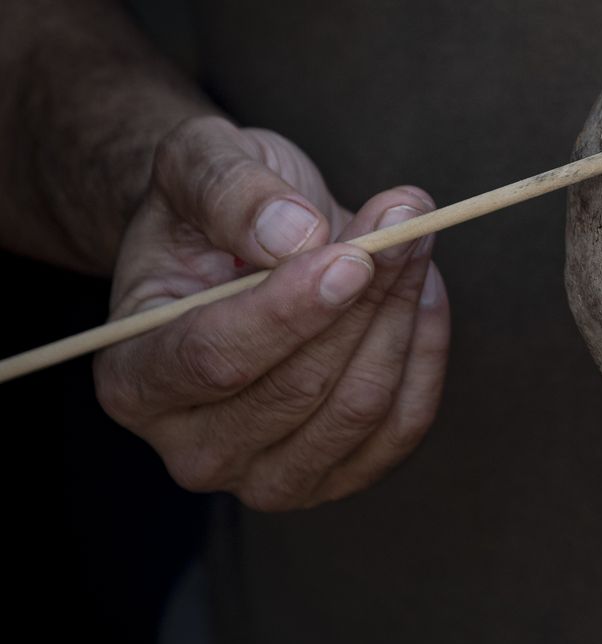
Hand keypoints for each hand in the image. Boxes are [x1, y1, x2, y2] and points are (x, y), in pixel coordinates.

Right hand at [95, 116, 449, 510]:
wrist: (236, 251)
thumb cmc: (208, 213)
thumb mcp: (198, 164)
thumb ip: (230, 191)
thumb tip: (296, 233)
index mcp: (133, 378)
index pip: (215, 360)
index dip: (292, 311)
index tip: (354, 256)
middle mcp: (192, 448)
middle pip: (300, 388)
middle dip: (366, 297)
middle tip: (405, 220)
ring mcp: (267, 477)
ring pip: (360, 408)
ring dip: (402, 316)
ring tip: (412, 241)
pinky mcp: (338, 478)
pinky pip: (403, 425)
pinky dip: (426, 352)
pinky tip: (422, 290)